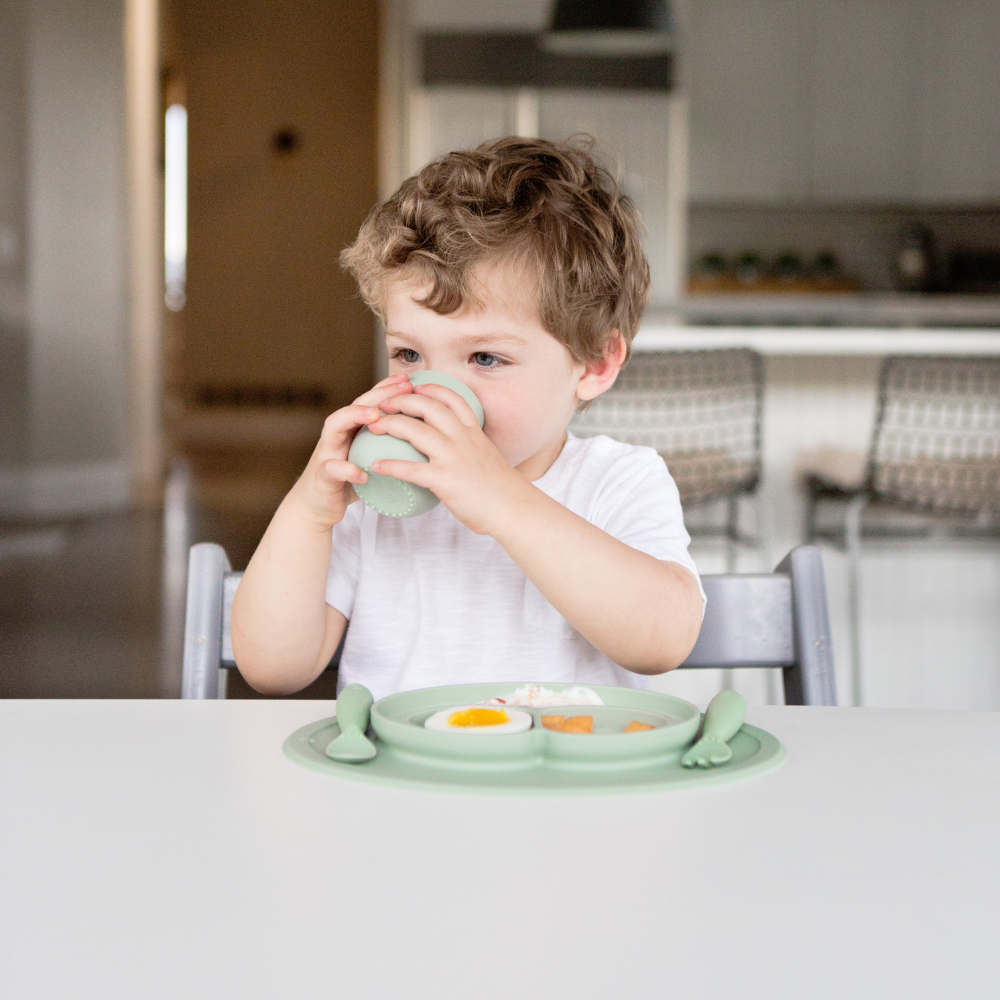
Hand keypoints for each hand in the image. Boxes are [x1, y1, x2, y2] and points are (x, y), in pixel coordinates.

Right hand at [290, 374, 413, 528]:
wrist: (317, 506)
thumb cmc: (349, 481)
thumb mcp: (369, 459)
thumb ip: (386, 447)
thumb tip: (421, 442)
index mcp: (351, 430)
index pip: (369, 403)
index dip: (387, 389)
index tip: (409, 380)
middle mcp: (337, 435)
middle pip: (354, 406)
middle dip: (377, 394)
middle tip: (401, 388)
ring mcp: (327, 453)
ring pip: (334, 427)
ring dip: (354, 417)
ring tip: (376, 416)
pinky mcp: (322, 476)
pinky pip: (332, 469)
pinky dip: (347, 470)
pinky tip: (362, 474)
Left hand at [370, 383, 531, 535]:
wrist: (514, 509)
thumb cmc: (501, 490)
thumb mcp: (487, 456)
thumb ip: (469, 448)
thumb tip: (456, 450)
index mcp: (473, 431)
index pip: (451, 398)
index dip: (430, 388)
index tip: (414, 386)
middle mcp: (462, 438)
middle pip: (427, 406)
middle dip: (401, 401)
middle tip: (383, 404)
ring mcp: (453, 457)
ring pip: (414, 430)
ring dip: (389, 424)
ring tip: (373, 427)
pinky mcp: (444, 479)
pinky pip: (410, 469)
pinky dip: (390, 465)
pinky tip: (376, 467)